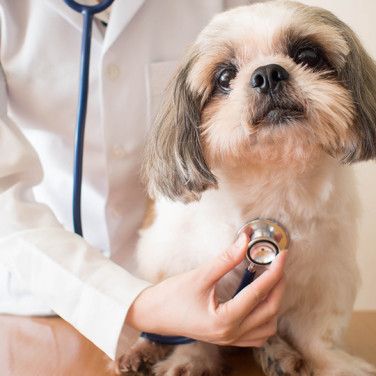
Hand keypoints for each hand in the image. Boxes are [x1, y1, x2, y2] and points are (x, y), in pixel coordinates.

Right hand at [125, 233, 286, 346]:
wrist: (153, 314)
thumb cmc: (171, 296)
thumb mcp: (199, 275)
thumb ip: (225, 259)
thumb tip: (244, 241)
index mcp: (224, 320)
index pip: (259, 293)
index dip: (274, 272)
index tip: (281, 255)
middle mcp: (231, 334)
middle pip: (270, 311)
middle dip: (278, 285)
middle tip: (278, 264)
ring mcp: (230, 340)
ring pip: (267, 327)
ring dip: (274, 303)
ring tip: (270, 281)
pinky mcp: (227, 339)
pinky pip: (257, 335)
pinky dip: (265, 319)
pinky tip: (259, 302)